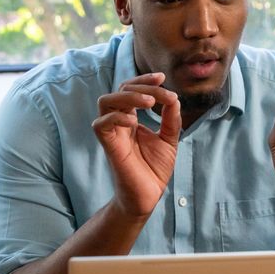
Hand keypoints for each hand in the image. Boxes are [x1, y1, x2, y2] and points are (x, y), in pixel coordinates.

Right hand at [92, 72, 180, 218]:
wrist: (148, 196)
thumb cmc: (154, 169)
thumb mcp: (169, 139)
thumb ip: (171, 119)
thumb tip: (174, 97)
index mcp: (131, 118)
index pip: (131, 89)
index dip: (145, 80)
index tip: (162, 77)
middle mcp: (119, 123)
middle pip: (119, 90)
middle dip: (141, 86)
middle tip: (162, 93)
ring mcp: (113, 133)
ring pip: (105, 101)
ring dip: (128, 96)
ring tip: (149, 102)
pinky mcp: (109, 146)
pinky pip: (101, 124)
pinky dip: (117, 118)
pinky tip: (135, 122)